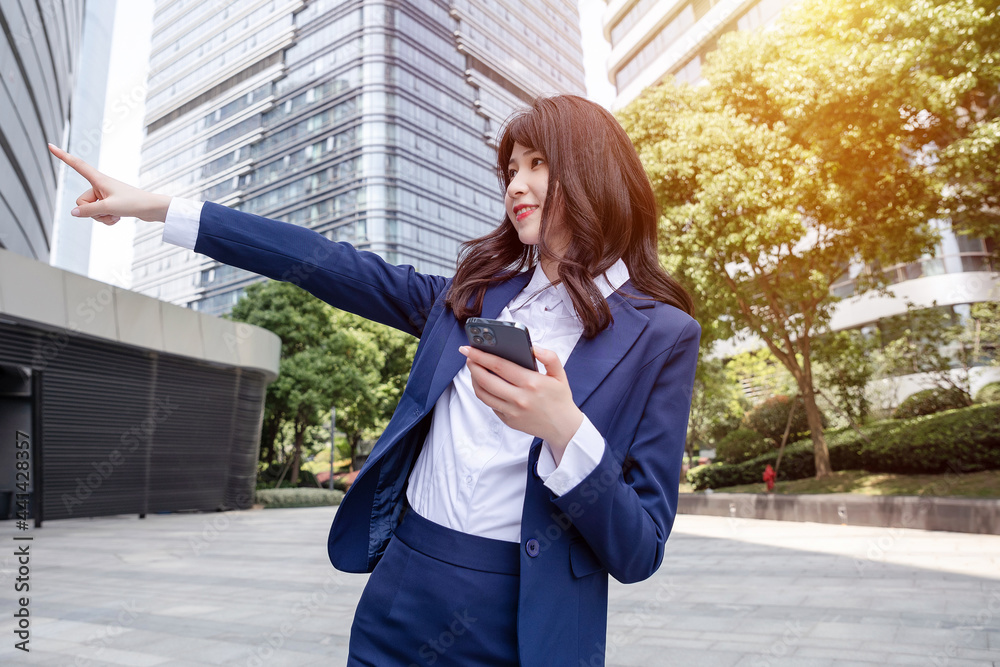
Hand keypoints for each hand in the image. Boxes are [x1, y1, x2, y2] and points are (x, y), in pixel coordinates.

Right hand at [47, 144, 170, 223]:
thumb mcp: (108, 208)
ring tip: (117, 215)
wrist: (151, 208)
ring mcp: (105, 195)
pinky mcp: (110, 204)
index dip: (63, 156)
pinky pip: (100, 216)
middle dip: (92, 212)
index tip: (50, 145)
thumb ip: (88, 211)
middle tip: (109, 211)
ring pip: (91, 212)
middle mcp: (100, 185)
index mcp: (99, 179)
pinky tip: (119, 218)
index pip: (77, 165)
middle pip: (82, 202)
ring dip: (102, 217)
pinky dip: (108, 220)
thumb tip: (73, 213)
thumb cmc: (133, 203)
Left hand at [460, 345, 583, 462]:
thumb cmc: (560, 399)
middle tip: (468, 357)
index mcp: (531, 383)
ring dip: (474, 380)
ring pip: (483, 394)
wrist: (563, 428)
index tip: (469, 348)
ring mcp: (512, 411)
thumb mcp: (560, 374)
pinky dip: (484, 393)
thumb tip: (533, 347)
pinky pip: (490, 405)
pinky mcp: (508, 420)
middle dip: (473, 366)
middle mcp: (519, 398)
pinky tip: (485, 384)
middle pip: (486, 380)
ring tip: (474, 369)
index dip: (481, 356)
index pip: (499, 366)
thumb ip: (549, 357)